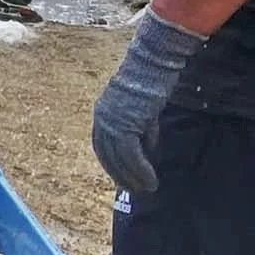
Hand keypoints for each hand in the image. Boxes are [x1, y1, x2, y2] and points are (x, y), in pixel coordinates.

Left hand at [91, 8, 205, 194]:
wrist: (152, 64)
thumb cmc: (150, 82)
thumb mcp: (142, 109)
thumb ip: (141, 129)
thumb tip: (147, 150)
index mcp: (102, 113)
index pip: (102, 146)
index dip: (112, 164)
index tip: (123, 178)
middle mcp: (102, 119)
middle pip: (107, 155)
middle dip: (121, 175)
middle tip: (136, 190)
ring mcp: (112, 122)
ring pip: (120, 159)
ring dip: (134, 177)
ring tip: (148, 189)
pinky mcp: (126, 125)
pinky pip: (131, 156)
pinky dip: (141, 170)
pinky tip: (151, 181)